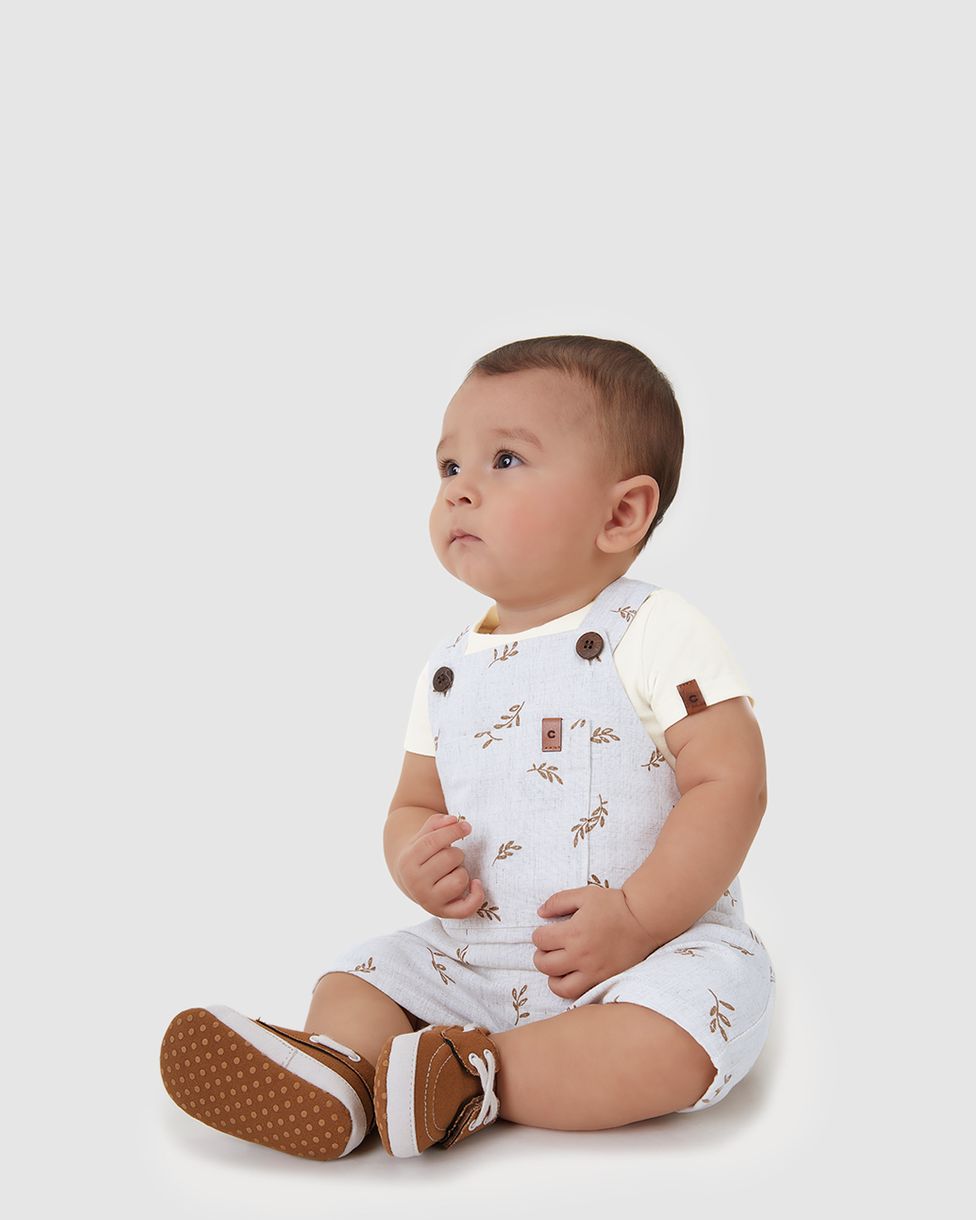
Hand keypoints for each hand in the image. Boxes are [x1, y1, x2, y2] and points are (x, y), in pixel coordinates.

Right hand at [395, 813, 485, 918]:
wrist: (411, 881)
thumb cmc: (422, 854)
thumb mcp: (422, 836)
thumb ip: (437, 823)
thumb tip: (454, 820)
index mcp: (407, 861)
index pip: (433, 841)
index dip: (453, 831)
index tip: (466, 826)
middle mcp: (415, 883)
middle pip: (450, 858)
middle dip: (456, 853)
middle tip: (449, 857)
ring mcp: (428, 901)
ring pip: (459, 880)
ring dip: (462, 871)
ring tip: (453, 871)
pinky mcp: (442, 913)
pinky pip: (466, 908)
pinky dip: (476, 896)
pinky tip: (475, 883)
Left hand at [532, 885, 658, 1000]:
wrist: (644, 921)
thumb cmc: (614, 905)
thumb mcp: (584, 895)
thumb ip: (559, 901)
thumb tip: (541, 912)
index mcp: (574, 932)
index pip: (540, 940)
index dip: (538, 935)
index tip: (545, 932)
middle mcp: (581, 955)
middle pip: (545, 965)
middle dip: (540, 955)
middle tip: (548, 949)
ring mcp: (593, 972)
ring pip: (559, 987)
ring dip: (552, 977)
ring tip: (558, 967)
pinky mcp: (604, 981)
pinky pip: (580, 994)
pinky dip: (571, 988)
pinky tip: (573, 976)